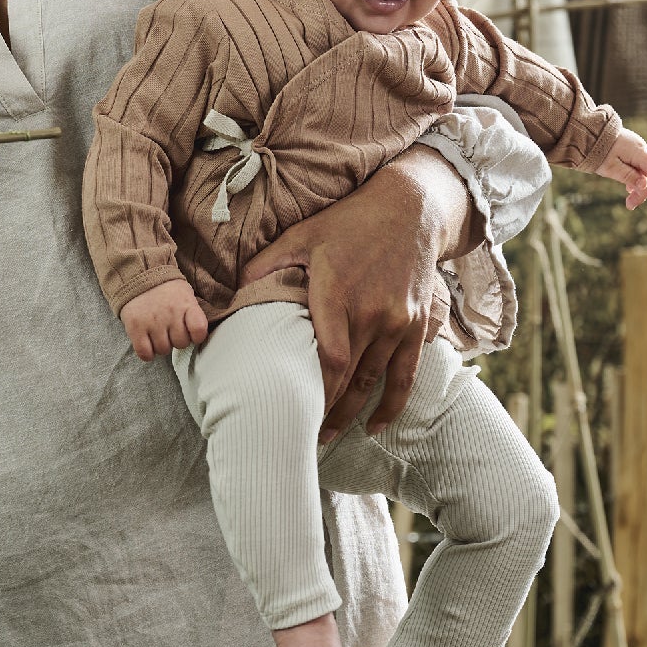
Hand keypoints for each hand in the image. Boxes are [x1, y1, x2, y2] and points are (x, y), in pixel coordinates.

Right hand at [121, 280, 209, 360]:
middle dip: (176, 339)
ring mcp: (152, 321)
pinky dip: (147, 353)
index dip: (196, 336)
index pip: (199, 330)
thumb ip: (192, 314)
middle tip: (169, 329)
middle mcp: (171, 313)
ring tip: (157, 332)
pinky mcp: (135, 328)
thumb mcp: (185, 295)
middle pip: (181, 343)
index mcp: (186, 304)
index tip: (191, 333)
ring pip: (163, 350)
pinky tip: (147, 343)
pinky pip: (145, 353)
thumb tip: (196, 337)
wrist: (139, 275)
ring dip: (161, 345)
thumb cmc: (166, 290)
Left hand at [241, 146, 471, 438]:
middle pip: (346, 378)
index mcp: (337, 293)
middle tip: (296, 437)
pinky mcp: (416, 327)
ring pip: (372, 382)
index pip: (327, 356)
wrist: (411, 209)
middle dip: (322, 409)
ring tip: (323, 436)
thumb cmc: (347, 222)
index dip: (311, 388)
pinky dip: (391, 406)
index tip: (287, 410)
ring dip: (350, 414)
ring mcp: (397, 323)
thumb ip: (266, 265)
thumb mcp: (301, 234)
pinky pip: (405, 377)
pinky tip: (374, 427)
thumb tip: (229, 291)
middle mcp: (371, 313)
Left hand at [597, 129, 646, 210]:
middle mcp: (640, 149)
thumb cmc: (597, 150)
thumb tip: (644, 184)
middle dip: (642, 191)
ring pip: (644, 171)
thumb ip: (628, 176)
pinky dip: (635, 178)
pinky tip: (629, 188)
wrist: (588, 132)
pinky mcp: (631, 150)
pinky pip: (638, 166)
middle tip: (630, 206)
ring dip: (638, 186)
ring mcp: (636, 148)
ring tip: (628, 201)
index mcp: (637, 152)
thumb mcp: (610, 167)